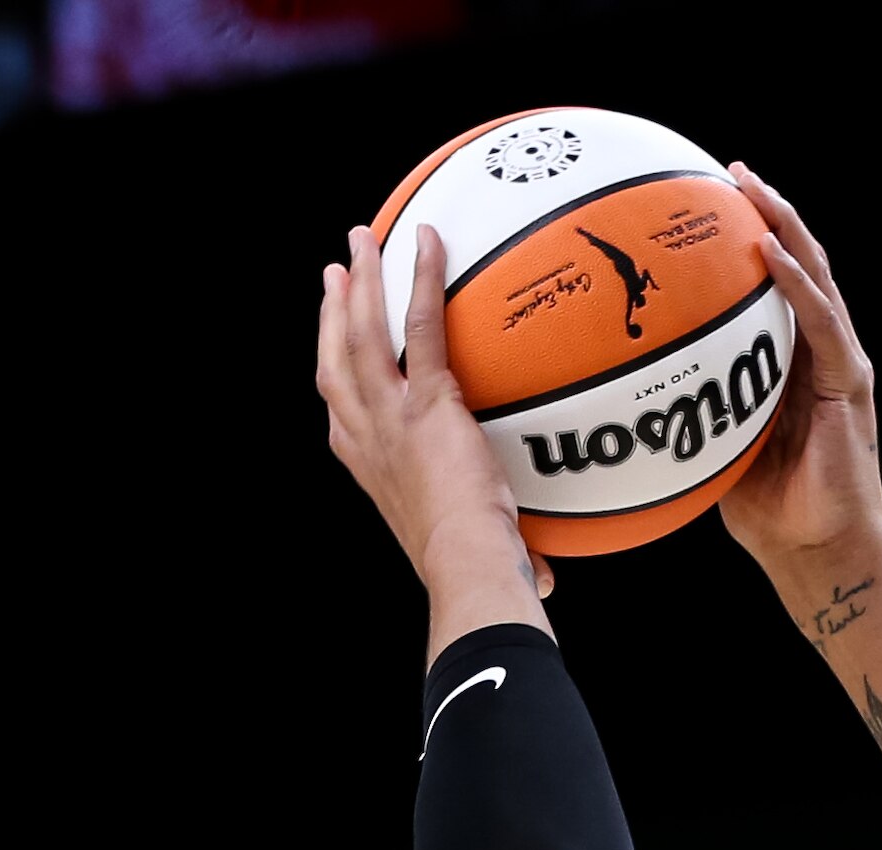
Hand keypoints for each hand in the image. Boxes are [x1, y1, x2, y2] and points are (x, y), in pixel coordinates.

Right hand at [315, 222, 550, 610]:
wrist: (464, 564)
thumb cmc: (470, 569)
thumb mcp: (477, 548)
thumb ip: (511, 549)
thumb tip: (548, 580)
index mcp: (366, 462)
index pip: (339, 402)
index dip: (332, 361)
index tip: (334, 333)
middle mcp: (366, 434)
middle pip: (336, 356)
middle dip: (332, 309)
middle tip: (338, 268)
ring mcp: (390, 414)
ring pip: (361, 332)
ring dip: (360, 281)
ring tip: (361, 238)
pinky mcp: (426, 400)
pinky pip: (421, 325)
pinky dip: (422, 279)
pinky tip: (429, 239)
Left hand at [714, 164, 881, 576]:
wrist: (820, 551)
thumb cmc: (768, 512)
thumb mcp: (715, 448)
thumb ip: (688, 411)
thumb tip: (623, 397)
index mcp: (793, 363)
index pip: (774, 286)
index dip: (750, 240)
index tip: (712, 202)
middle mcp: (821, 351)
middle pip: (800, 263)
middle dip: (769, 212)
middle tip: (732, 172)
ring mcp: (840, 363)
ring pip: (816, 277)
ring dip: (785, 227)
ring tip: (753, 189)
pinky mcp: (849, 382)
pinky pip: (820, 322)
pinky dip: (796, 284)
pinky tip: (770, 252)